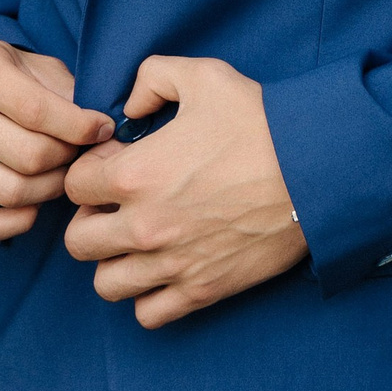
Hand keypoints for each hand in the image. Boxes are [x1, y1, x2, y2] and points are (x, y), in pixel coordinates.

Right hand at [0, 40, 114, 242]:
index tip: (102, 129)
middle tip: (79, 151)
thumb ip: (65, 91)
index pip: (38, 112)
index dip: (81, 127)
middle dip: (68, 157)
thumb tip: (101, 129)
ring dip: (50, 189)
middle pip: (31, 156)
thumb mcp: (31, 63)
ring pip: (13, 192)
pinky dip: (16, 223)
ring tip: (60, 172)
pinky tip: (33, 205)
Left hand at [64, 55, 307, 328]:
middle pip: (78, 241)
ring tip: (139, 242)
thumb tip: (131, 105)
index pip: (73, 185)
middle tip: (120, 206)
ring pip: (106, 284)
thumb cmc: (261, 121)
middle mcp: (144, 226)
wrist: (318, 171)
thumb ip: (152, 76)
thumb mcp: (204, 76)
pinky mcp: (203, 289)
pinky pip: (148, 314)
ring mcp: (172, 264)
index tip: (117, 165)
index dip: (91, 171)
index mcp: (134, 174)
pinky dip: (149, 297)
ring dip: (115, 262)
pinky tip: (165, 268)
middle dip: (92, 219)